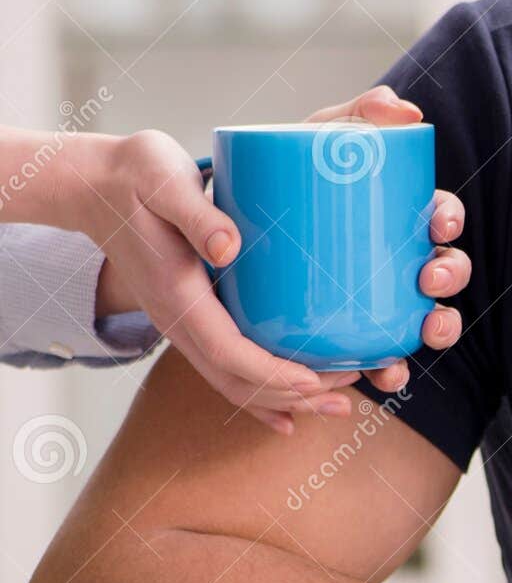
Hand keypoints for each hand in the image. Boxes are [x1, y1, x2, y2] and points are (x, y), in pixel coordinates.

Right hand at [82, 87, 468, 432]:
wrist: (94, 183)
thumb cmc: (136, 175)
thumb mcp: (164, 183)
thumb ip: (197, 215)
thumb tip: (229, 247)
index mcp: (176, 295)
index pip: (227, 351)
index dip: (271, 373)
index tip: (314, 380)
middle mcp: (178, 320)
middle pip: (236, 379)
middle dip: (292, 396)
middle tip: (346, 401)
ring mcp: (184, 322)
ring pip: (233, 379)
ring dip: (284, 399)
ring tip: (336, 406)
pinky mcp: (194, 314)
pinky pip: (227, 364)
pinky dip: (260, 389)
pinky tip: (292, 405)